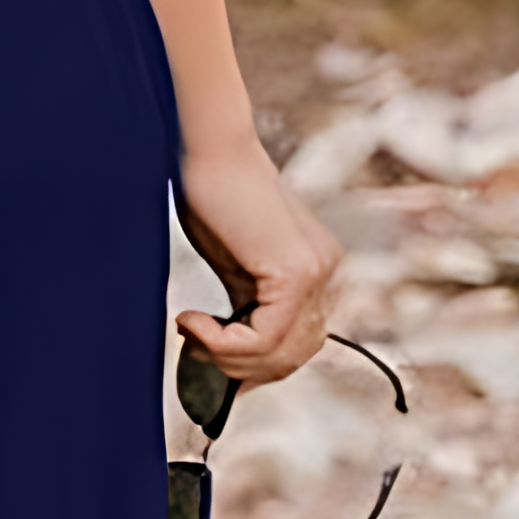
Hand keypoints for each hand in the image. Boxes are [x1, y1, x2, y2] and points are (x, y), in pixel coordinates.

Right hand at [171, 132, 341, 399]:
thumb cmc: (213, 199)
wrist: (212, 150)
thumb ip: (245, 311)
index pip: (297, 348)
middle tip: (192, 344)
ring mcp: (317, 274)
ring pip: (277, 354)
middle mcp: (328, 274)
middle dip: (235, 367)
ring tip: (190, 330)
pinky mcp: (295, 272)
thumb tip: (228, 364)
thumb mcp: (236, 270)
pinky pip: (262, 338)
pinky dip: (220, 342)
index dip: (250, 367)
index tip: (205, 357)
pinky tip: (191, 320)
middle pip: (291, 358)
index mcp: (319, 273)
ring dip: (224, 356)